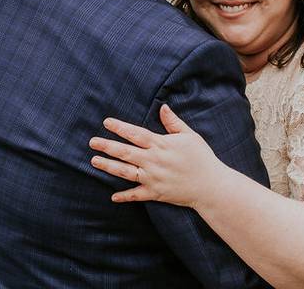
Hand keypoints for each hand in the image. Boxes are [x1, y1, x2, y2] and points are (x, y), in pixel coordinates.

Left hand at [89, 104, 228, 208]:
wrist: (211, 186)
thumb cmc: (202, 158)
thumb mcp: (189, 136)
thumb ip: (173, 122)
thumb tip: (162, 107)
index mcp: (161, 145)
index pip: (136, 134)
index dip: (120, 128)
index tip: (106, 122)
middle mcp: (153, 161)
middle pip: (126, 152)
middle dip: (107, 146)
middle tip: (92, 142)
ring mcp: (153, 178)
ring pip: (126, 172)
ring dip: (109, 166)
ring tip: (94, 161)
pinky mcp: (156, 193)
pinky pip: (137, 195)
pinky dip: (125, 196)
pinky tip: (113, 196)